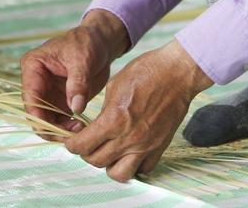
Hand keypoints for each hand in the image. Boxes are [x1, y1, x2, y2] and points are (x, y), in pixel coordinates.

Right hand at [21, 10, 128, 137]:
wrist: (99, 42)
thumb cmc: (87, 43)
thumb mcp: (83, 59)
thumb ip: (78, 83)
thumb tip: (75, 108)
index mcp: (33, 67)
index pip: (30, 97)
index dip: (39, 116)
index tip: (56, 129)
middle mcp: (36, 82)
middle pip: (35, 113)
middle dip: (51, 126)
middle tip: (73, 133)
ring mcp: (47, 93)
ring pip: (46, 120)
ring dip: (60, 129)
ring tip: (81, 129)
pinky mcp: (60, 101)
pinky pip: (59, 120)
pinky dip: (68, 127)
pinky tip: (82, 127)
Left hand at [65, 39, 212, 183]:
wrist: (176, 73)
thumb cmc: (144, 73)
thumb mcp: (113, 87)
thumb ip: (103, 112)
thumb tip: (96, 126)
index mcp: (114, 120)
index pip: (83, 146)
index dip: (72, 146)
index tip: (71, 142)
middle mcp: (129, 138)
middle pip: (97, 161)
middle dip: (87, 154)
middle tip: (87, 144)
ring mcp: (146, 146)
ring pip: (119, 174)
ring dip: (109, 165)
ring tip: (108, 152)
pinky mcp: (160, 148)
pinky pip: (143, 170)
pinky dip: (133, 166)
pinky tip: (128, 153)